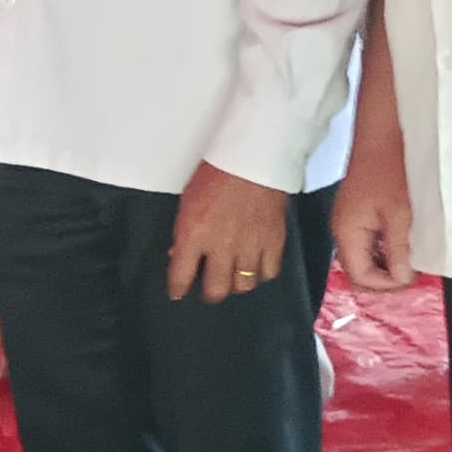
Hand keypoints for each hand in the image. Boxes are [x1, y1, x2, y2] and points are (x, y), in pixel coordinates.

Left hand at [166, 162, 292, 303]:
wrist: (254, 158)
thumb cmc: (218, 173)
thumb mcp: (189, 200)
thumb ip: (184, 231)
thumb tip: (179, 254)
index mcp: (194, 234)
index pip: (181, 276)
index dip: (177, 289)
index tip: (177, 293)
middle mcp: (222, 246)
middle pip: (216, 290)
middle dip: (210, 293)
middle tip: (209, 288)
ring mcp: (250, 246)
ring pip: (244, 285)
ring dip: (236, 284)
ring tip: (233, 276)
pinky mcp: (274, 242)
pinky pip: (269, 273)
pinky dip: (261, 273)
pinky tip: (256, 267)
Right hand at [330, 143, 415, 293]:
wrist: (381, 135)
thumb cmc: (389, 170)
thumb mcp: (399, 214)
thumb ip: (398, 250)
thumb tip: (401, 278)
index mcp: (347, 232)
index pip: (359, 276)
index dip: (385, 284)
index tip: (411, 279)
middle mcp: (342, 230)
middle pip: (357, 270)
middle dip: (383, 278)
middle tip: (411, 275)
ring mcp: (348, 221)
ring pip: (363, 257)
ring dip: (385, 264)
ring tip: (410, 261)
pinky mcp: (357, 213)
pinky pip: (367, 241)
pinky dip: (384, 249)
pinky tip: (402, 244)